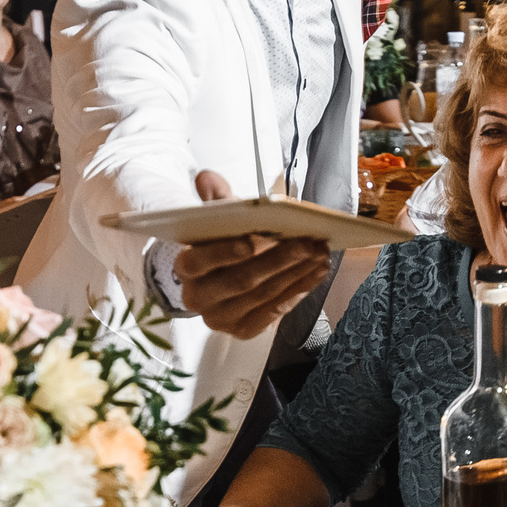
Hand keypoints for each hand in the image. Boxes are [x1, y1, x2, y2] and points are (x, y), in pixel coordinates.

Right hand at [174, 171, 329, 338]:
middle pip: (239, 281)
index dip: (225, 251)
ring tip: (320, 252)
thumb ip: (214, 199)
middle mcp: (197, 297)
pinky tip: (317, 271)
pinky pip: (274, 311)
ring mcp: (220, 318)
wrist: (222, 281)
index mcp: (186, 267)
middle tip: (306, 243)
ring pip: (262, 295)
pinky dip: (299, 289)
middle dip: (277, 260)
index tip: (252, 239)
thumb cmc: (223, 245)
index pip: (199, 261)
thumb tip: (208, 177)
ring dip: (296, 273)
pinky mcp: (242, 330)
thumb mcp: (217, 221)